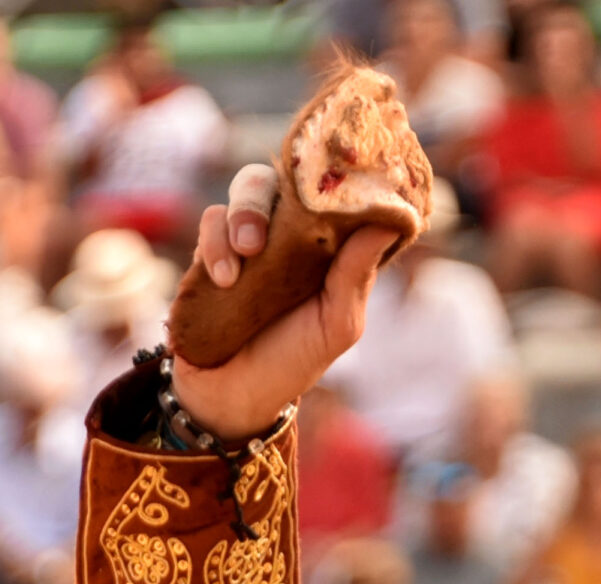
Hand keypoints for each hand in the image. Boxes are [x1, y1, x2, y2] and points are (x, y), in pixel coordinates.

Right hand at [169, 164, 397, 442]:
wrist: (232, 394)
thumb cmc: (293, 361)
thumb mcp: (337, 325)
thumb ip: (357, 276)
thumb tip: (389, 224)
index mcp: (331, 250)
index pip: (337, 196)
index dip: (340, 179)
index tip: (340, 172)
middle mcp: (292, 236)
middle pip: (288, 179)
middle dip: (279, 194)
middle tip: (272, 229)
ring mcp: (252, 239)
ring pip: (248, 189)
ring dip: (244, 214)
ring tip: (246, 254)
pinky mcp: (213, 249)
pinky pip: (212, 220)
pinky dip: (216, 242)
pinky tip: (225, 278)